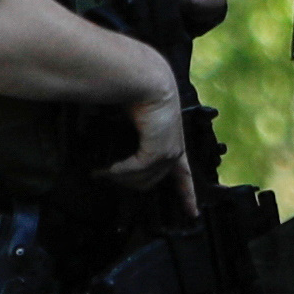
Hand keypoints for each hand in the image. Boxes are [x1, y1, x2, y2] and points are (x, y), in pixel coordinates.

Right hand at [98, 80, 195, 211]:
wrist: (146, 80)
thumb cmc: (138, 96)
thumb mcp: (137, 123)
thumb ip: (131, 141)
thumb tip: (111, 162)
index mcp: (174, 144)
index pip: (185, 176)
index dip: (188, 195)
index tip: (193, 214)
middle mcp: (175, 150)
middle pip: (150, 183)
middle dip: (125, 184)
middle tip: (103, 176)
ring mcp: (169, 152)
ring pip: (141, 181)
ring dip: (118, 178)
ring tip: (100, 172)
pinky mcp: (158, 151)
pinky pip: (135, 171)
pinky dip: (118, 172)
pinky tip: (106, 169)